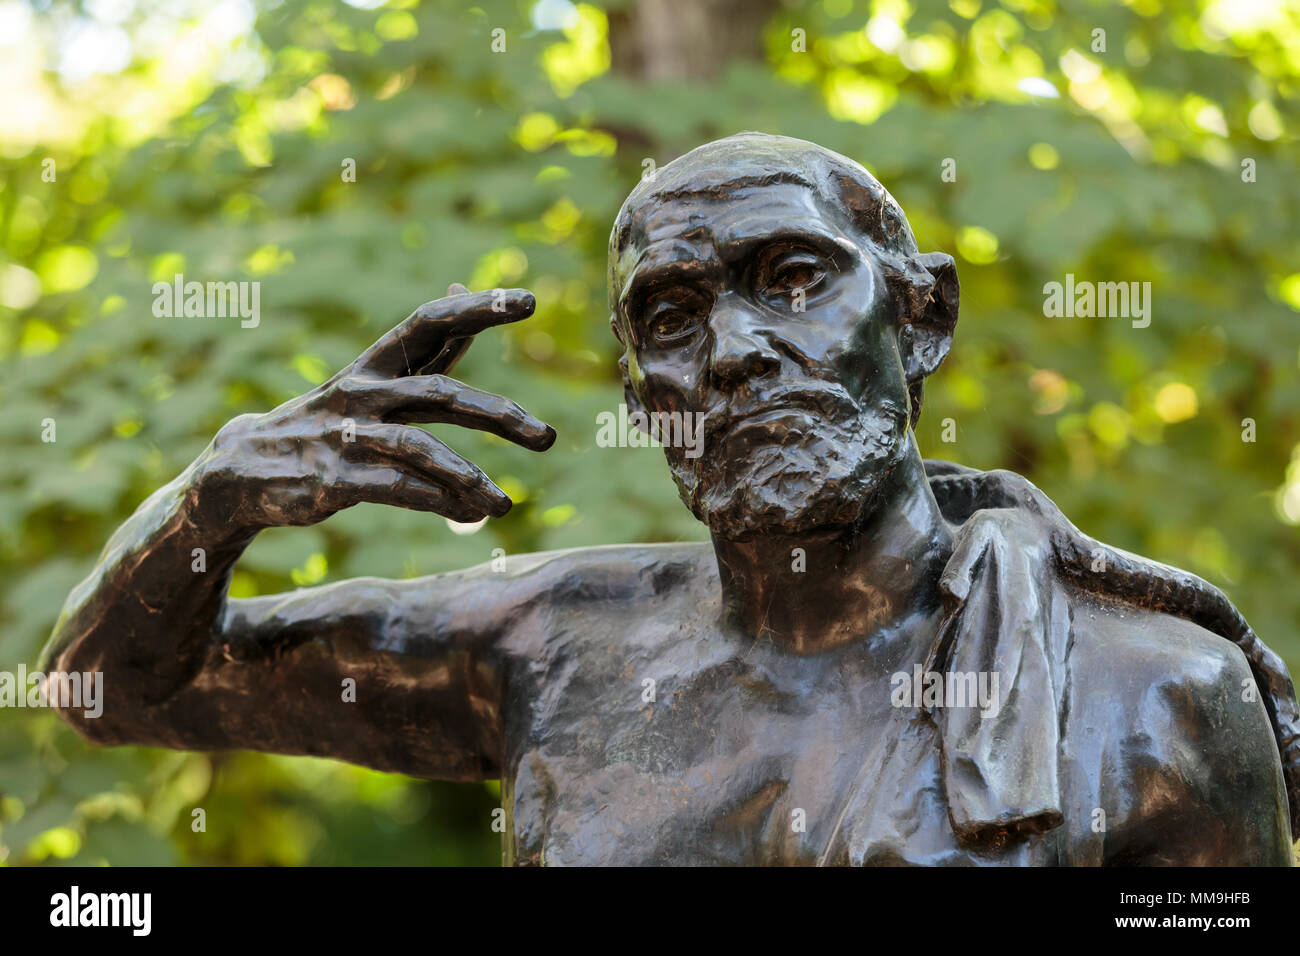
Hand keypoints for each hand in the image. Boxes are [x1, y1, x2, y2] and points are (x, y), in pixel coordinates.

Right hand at [193, 284, 554, 532]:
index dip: (478, 309)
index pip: (429, 325)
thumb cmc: (327, 422)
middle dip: (499, 414)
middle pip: (440, 393)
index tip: (528, 299)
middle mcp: (363, 393)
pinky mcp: (333, 479)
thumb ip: (424, 347)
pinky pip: (394, 488)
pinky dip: (436, 502)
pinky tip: (469, 515)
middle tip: (549, 438)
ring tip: (504, 504)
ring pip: (420, 447)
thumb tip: (462, 286)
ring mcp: (346, 436)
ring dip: (468, 477)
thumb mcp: (373, 379)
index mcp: (375, 365)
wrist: (242, 471)